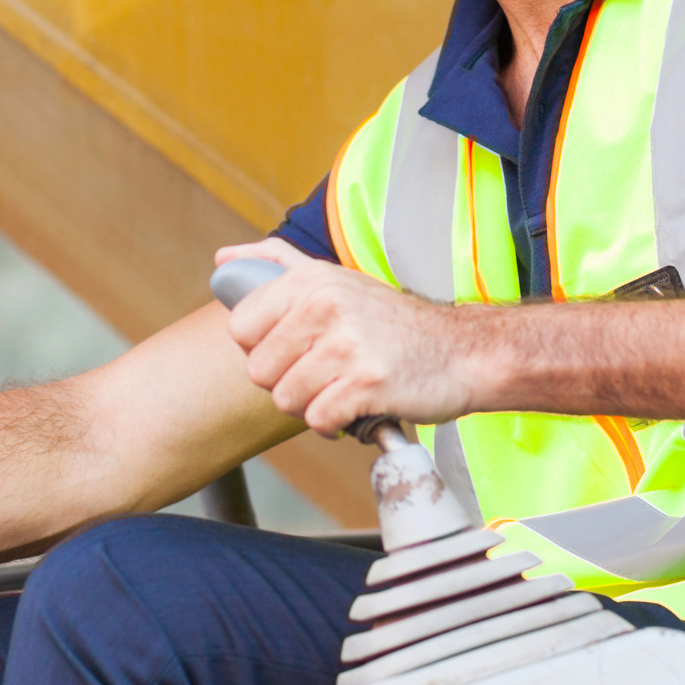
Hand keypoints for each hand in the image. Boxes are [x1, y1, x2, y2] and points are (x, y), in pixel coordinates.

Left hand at [214, 239, 489, 434]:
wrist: (461, 352)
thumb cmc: (393, 322)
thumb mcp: (336, 278)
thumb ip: (276, 264)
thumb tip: (224, 260)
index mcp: (311, 280)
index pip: (240, 327)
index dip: (261, 347)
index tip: (292, 348)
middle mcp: (326, 306)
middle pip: (259, 370)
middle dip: (287, 381)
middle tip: (322, 372)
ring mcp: (347, 346)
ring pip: (286, 399)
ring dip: (312, 403)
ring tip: (341, 388)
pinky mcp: (367, 384)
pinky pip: (318, 420)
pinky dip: (335, 424)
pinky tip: (355, 407)